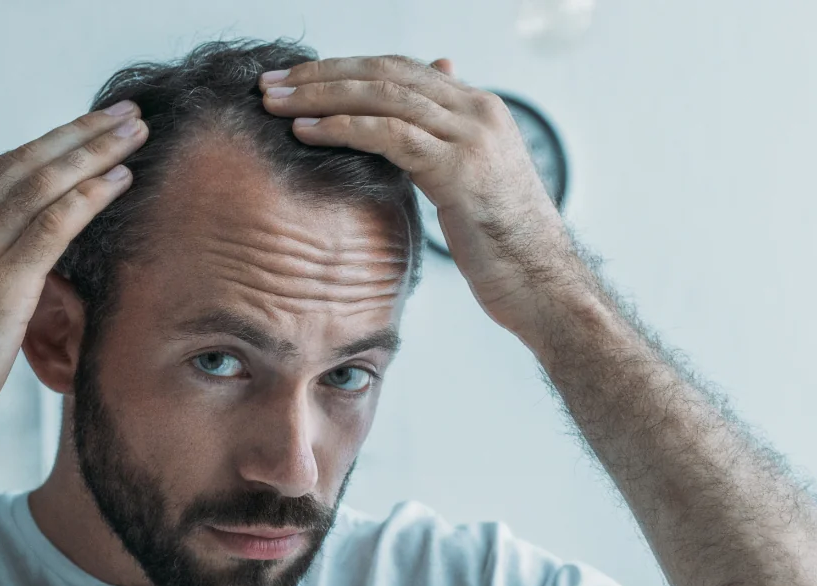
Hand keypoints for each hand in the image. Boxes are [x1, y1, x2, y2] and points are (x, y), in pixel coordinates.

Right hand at [0, 102, 146, 470]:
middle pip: (26, 164)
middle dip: (80, 134)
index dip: (48, 144)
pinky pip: (55, 223)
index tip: (86, 127)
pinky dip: (91, 195)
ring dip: (95, 153)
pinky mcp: (2, 280)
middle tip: (125, 112)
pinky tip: (121, 178)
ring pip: (45, 184)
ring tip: (136, 132)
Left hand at [259, 56, 587, 337]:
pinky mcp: (459, 168)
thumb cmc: (504, 246)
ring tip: (274, 102)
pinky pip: (388, 134)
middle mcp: (478, 111)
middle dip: (322, 74)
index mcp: (480, 108)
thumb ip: (442, 147)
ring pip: (382, 95)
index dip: (344, 69)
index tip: (297, 79)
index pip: (400, 69)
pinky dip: (341, 127)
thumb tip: (408, 129)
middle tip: (271, 82)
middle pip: (385, 72)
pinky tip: (304, 132)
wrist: (545, 285)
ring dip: (320, 95)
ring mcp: (471, 136)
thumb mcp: (471, 184)